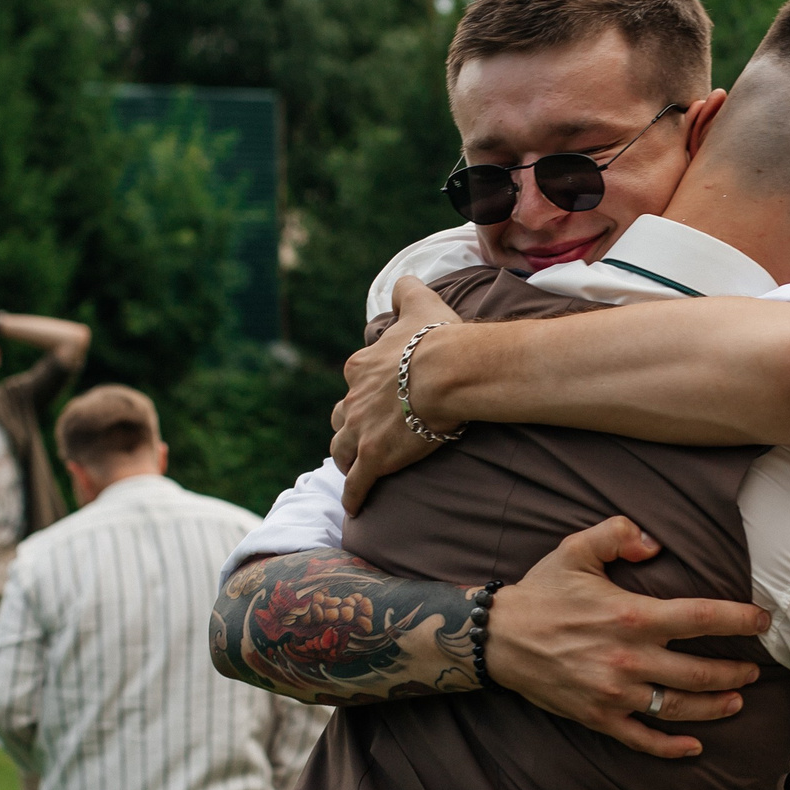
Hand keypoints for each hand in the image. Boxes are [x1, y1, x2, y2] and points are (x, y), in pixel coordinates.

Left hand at [333, 276, 464, 513]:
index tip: (378, 398)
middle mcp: (354, 398)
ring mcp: (360, 431)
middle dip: (350, 426)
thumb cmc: (437, 339)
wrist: (447, 373)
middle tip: (363, 435)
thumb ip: (407, 290)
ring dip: (346, 459)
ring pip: (341, 450)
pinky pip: (356, 484)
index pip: (355, 382)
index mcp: (362, 367)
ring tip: (356, 468)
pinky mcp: (373, 459)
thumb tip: (401, 283)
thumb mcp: (420, 303)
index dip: (365, 392)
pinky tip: (354, 506)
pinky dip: (354, 496)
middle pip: (343, 417)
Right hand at [490, 517, 770, 759]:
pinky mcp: (599, 717)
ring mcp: (616, 693)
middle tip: (755, 668)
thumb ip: (620, 534)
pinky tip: (695, 746)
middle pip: (700, 672)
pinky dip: (672, 747)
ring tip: (737, 699)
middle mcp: (630, 658)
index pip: (702, 618)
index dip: (739, 619)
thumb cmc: (542, 592)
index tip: (763, 620)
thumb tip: (656, 543)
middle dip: (735, 671)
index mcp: (633, 616)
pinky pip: (643, 739)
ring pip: (680, 708)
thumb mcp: (577, 548)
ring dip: (715, 706)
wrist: (497, 638)